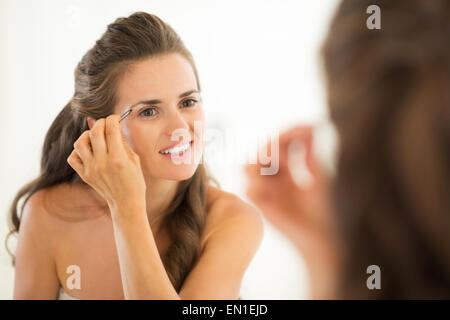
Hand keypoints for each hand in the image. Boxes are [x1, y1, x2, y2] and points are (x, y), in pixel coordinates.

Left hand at [67, 114, 146, 211]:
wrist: (126, 203)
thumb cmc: (134, 181)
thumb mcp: (134, 160)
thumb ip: (122, 142)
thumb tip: (113, 126)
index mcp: (118, 158)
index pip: (111, 129)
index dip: (113, 119)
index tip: (116, 118)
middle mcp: (102, 162)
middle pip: (95, 132)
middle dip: (101, 122)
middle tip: (106, 123)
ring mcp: (91, 169)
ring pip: (80, 142)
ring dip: (87, 134)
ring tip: (95, 136)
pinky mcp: (84, 175)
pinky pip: (73, 157)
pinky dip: (78, 151)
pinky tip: (88, 151)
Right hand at [245, 126, 334, 253]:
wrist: (319, 231)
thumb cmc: (321, 204)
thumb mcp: (318, 173)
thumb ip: (310, 150)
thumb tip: (312, 125)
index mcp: (284, 167)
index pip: (278, 143)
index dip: (288, 133)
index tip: (306, 126)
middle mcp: (271, 176)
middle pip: (261, 150)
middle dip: (274, 144)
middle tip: (293, 144)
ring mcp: (264, 188)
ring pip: (250, 165)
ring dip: (265, 160)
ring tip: (284, 162)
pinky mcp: (260, 203)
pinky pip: (251, 188)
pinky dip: (260, 183)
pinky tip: (276, 183)